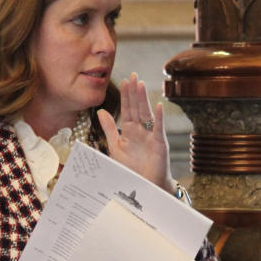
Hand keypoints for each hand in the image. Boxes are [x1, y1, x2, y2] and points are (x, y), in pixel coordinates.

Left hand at [97, 73, 173, 192]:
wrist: (146, 185)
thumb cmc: (132, 168)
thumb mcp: (116, 146)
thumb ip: (109, 128)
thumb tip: (100, 111)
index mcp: (130, 130)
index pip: (128, 109)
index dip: (126, 95)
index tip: (124, 80)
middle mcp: (141, 130)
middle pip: (137, 107)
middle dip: (134, 92)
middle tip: (133, 75)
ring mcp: (151, 135)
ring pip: (146, 114)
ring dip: (143, 99)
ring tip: (141, 84)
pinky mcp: (159, 144)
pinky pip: (158, 128)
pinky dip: (158, 117)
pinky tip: (157, 105)